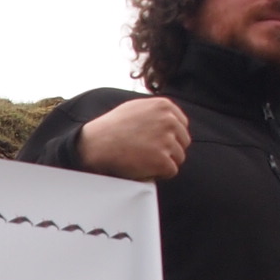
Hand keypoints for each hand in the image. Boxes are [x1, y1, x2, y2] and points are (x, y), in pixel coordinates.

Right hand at [76, 97, 190, 180]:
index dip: (170, 137)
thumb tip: (170, 118)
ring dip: (164, 162)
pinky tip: (143, 168)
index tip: (154, 142)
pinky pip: (171, 171)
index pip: (182, 126)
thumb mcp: (135, 107)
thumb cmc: (111, 127)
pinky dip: (159, 173)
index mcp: (164, 106)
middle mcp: (169, 121)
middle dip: (169, 150)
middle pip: (183, 142)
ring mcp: (167, 140)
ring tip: (143, 160)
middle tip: (147, 154)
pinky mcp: (162, 160)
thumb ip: (156, 111)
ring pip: (178, 157)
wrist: (97, 143)